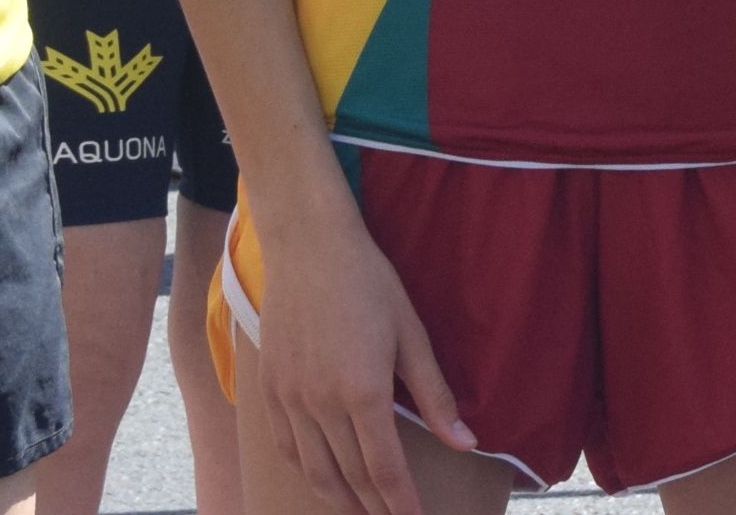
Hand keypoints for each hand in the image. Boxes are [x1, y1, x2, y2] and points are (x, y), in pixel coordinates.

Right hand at [242, 192, 474, 514]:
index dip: (400, 504)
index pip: (384, 468)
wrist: (308, 248)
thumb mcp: (412, 333)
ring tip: (362, 512)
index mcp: (363, 391)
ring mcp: (289, 399)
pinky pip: (286, 447)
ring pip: (314, 470)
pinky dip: (307, 472)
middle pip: (349, 477)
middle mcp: (320, 404)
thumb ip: (435, 395)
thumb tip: (466, 441)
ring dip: (339, 499)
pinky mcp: (269, 391)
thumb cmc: (370, 283)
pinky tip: (323, 478)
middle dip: (373, 509)